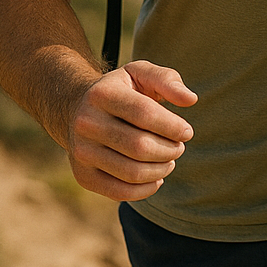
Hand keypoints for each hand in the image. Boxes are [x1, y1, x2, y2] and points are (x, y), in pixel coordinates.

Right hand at [67, 61, 196, 201]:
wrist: (77, 109)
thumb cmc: (120, 90)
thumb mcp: (140, 73)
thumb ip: (167, 80)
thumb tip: (190, 99)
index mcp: (101, 94)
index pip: (144, 114)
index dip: (173, 126)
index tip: (186, 132)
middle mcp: (86, 123)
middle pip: (140, 146)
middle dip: (170, 150)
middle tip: (178, 147)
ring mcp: (81, 152)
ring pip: (132, 172)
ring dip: (161, 169)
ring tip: (169, 160)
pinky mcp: (83, 176)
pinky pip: (121, 192)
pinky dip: (147, 189)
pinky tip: (157, 177)